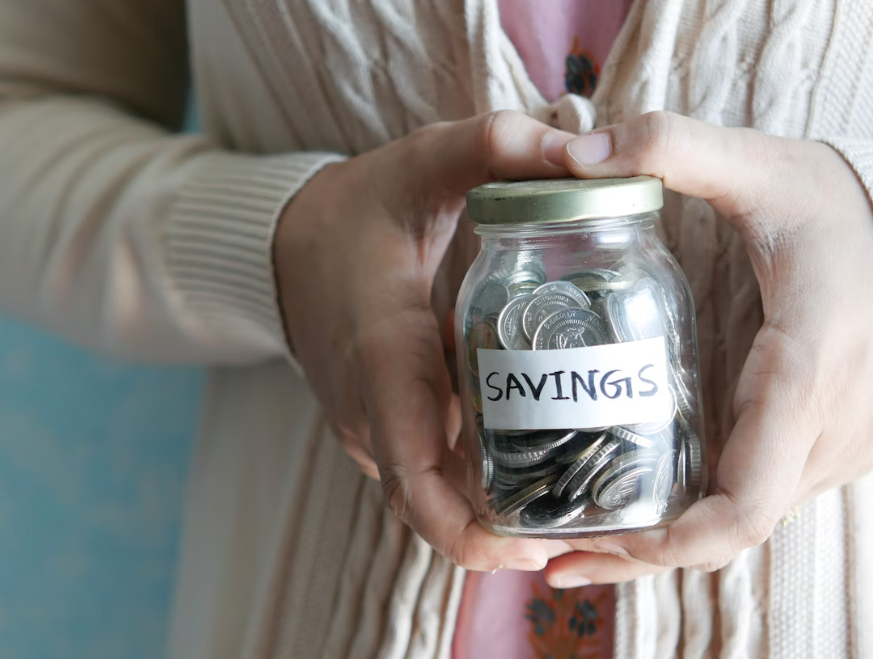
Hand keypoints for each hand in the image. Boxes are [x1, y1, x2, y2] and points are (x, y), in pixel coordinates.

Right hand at [274, 111, 574, 571]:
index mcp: (383, 359)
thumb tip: (582, 152)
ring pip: (436, 494)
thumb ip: (494, 146)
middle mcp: (371, 412)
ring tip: (580, 492)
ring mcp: (370, 427)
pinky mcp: (377, 426)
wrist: (283, 244)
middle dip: (508, 530)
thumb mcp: (422, 163)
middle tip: (590, 518)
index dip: (473, 533)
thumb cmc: (356, 209)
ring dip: (498, 507)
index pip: (417, 481)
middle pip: (438, 508)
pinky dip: (477, 478)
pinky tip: (537, 454)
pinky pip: (429, 470)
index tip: (539, 545)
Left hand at [543, 112, 872, 585]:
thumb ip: (671, 148)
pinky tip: (642, 505)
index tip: (596, 543)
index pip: (745, 502)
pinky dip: (701, 513)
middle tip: (552, 552)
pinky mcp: (834, 444)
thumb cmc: (839, 205)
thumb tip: (574, 153)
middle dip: (644, 549)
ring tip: (579, 535)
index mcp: (807, 372)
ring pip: (745, 521)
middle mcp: (831, 430)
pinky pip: (761, 497)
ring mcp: (840, 446)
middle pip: (730, 529)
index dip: (671, 542)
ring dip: (667, 538)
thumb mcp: (759, 165)